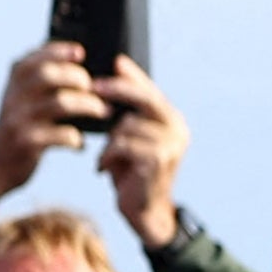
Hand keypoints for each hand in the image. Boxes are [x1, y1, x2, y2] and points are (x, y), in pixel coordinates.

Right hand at [0, 43, 109, 198]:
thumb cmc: (22, 127)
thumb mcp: (24, 99)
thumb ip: (43, 82)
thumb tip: (80, 65)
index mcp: (15, 79)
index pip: (36, 56)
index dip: (59, 51)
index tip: (81, 52)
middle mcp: (14, 94)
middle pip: (49, 75)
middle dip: (78, 78)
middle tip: (98, 89)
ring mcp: (19, 118)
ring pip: (60, 103)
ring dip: (88, 106)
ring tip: (103, 111)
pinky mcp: (27, 142)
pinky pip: (61, 135)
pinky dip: (77, 139)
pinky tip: (80, 144)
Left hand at [93, 57, 188, 247]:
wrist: (143, 210)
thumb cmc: (131, 170)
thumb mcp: (130, 136)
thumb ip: (128, 112)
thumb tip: (107, 79)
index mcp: (174, 121)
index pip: (152, 90)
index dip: (133, 75)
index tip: (114, 61)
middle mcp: (178, 131)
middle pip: (146, 99)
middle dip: (118, 90)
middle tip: (93, 86)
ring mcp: (171, 146)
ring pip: (128, 125)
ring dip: (110, 139)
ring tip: (108, 156)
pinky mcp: (158, 160)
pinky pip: (122, 144)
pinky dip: (109, 154)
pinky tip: (104, 166)